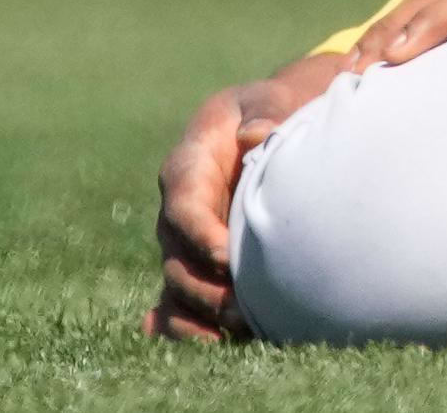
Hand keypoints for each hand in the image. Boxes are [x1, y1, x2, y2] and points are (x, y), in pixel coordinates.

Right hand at [146, 51, 343, 342]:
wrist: (268, 124)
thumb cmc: (269, 110)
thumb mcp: (268, 100)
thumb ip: (265, 112)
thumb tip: (257, 133)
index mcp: (187, 168)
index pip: (183, 206)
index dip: (200, 235)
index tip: (228, 258)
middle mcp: (178, 211)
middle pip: (178, 257)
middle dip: (207, 287)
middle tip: (245, 309)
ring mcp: (184, 242)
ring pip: (178, 286)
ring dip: (203, 314)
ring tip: (241, 332)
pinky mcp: (197, 265)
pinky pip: (180, 303)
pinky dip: (187, 328)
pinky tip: (208, 347)